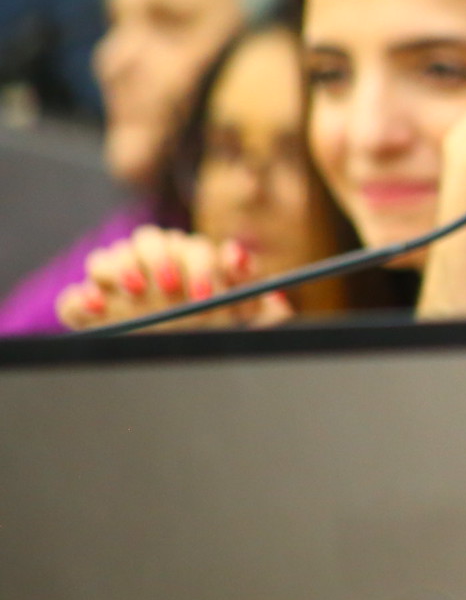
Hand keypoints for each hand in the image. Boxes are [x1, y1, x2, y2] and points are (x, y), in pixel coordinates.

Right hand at [58, 226, 293, 330]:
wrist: (179, 357)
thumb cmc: (216, 332)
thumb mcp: (243, 319)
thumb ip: (254, 296)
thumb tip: (256, 273)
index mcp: (189, 261)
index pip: (195, 250)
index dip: (205, 265)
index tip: (211, 291)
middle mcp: (150, 265)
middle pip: (149, 241)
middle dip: (161, 258)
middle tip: (172, 286)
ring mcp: (116, 285)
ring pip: (109, 257)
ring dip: (120, 267)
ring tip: (137, 290)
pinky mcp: (88, 308)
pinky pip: (76, 296)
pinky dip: (83, 297)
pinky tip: (98, 305)